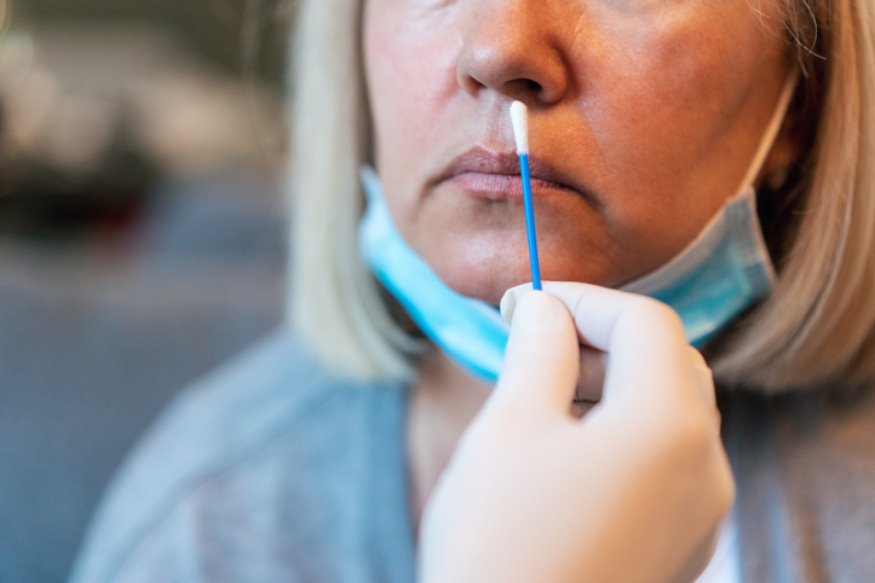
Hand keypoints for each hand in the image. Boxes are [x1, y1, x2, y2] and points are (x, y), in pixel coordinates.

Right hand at [417, 282, 733, 582]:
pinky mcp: (681, 547)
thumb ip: (539, 350)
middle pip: (669, 363)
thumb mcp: (511, 426)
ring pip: (669, 413)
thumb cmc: (498, 541)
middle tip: (532, 341)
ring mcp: (701, 514)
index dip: (582, 297)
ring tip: (540, 393)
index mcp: (671, 426)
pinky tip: (564, 447)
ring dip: (610, 384)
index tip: (523, 302)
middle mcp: (707, 467)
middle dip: (600, 338)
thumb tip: (542, 306)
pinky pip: (665, 463)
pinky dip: (620, 432)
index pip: (645, 322)